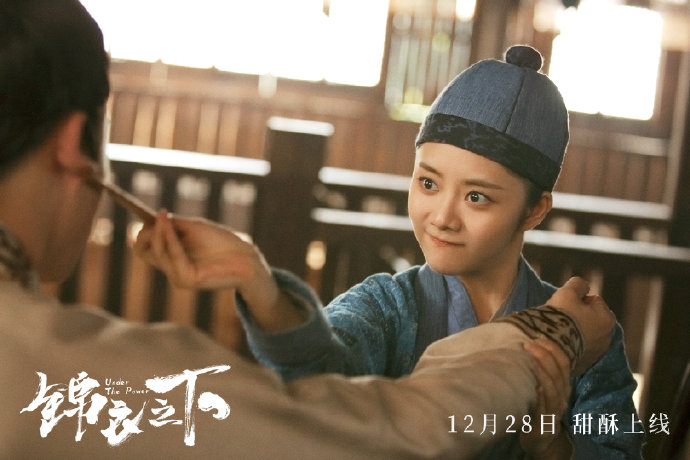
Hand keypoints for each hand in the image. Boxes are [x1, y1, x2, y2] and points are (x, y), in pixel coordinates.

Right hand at [134, 211, 267, 290]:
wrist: (244, 256)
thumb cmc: (221, 241)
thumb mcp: (193, 228)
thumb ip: (173, 225)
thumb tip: (151, 219)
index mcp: (170, 257)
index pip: (143, 248)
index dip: (140, 232)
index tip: (140, 212)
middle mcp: (170, 268)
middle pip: (143, 250)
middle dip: (146, 233)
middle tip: (156, 217)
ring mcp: (177, 276)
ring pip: (156, 251)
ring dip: (160, 232)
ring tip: (165, 216)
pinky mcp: (187, 280)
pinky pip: (172, 255)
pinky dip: (170, 239)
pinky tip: (172, 225)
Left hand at [520, 337, 572, 458]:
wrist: (540, 437)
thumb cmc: (539, 407)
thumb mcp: (543, 387)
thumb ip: (542, 370)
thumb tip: (530, 344)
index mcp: (563, 385)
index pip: (564, 363)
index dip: (553, 349)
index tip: (539, 337)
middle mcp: (563, 396)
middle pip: (559, 372)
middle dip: (545, 355)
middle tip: (529, 344)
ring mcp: (555, 409)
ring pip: (553, 388)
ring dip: (543, 372)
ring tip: (531, 359)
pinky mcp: (545, 422)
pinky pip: (545, 408)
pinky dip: (542, 397)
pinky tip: (536, 388)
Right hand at [547, 277, 614, 374]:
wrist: (549, 349)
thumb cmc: (561, 318)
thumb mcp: (568, 292)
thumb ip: (578, 284)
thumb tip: (582, 285)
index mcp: (607, 319)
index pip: (593, 300)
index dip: (577, 299)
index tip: (564, 304)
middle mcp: (607, 339)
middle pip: (589, 319)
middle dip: (577, 317)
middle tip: (560, 317)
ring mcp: (595, 354)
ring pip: (583, 335)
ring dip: (574, 332)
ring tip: (556, 331)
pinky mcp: (583, 365)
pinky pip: (577, 349)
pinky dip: (569, 345)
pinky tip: (557, 343)